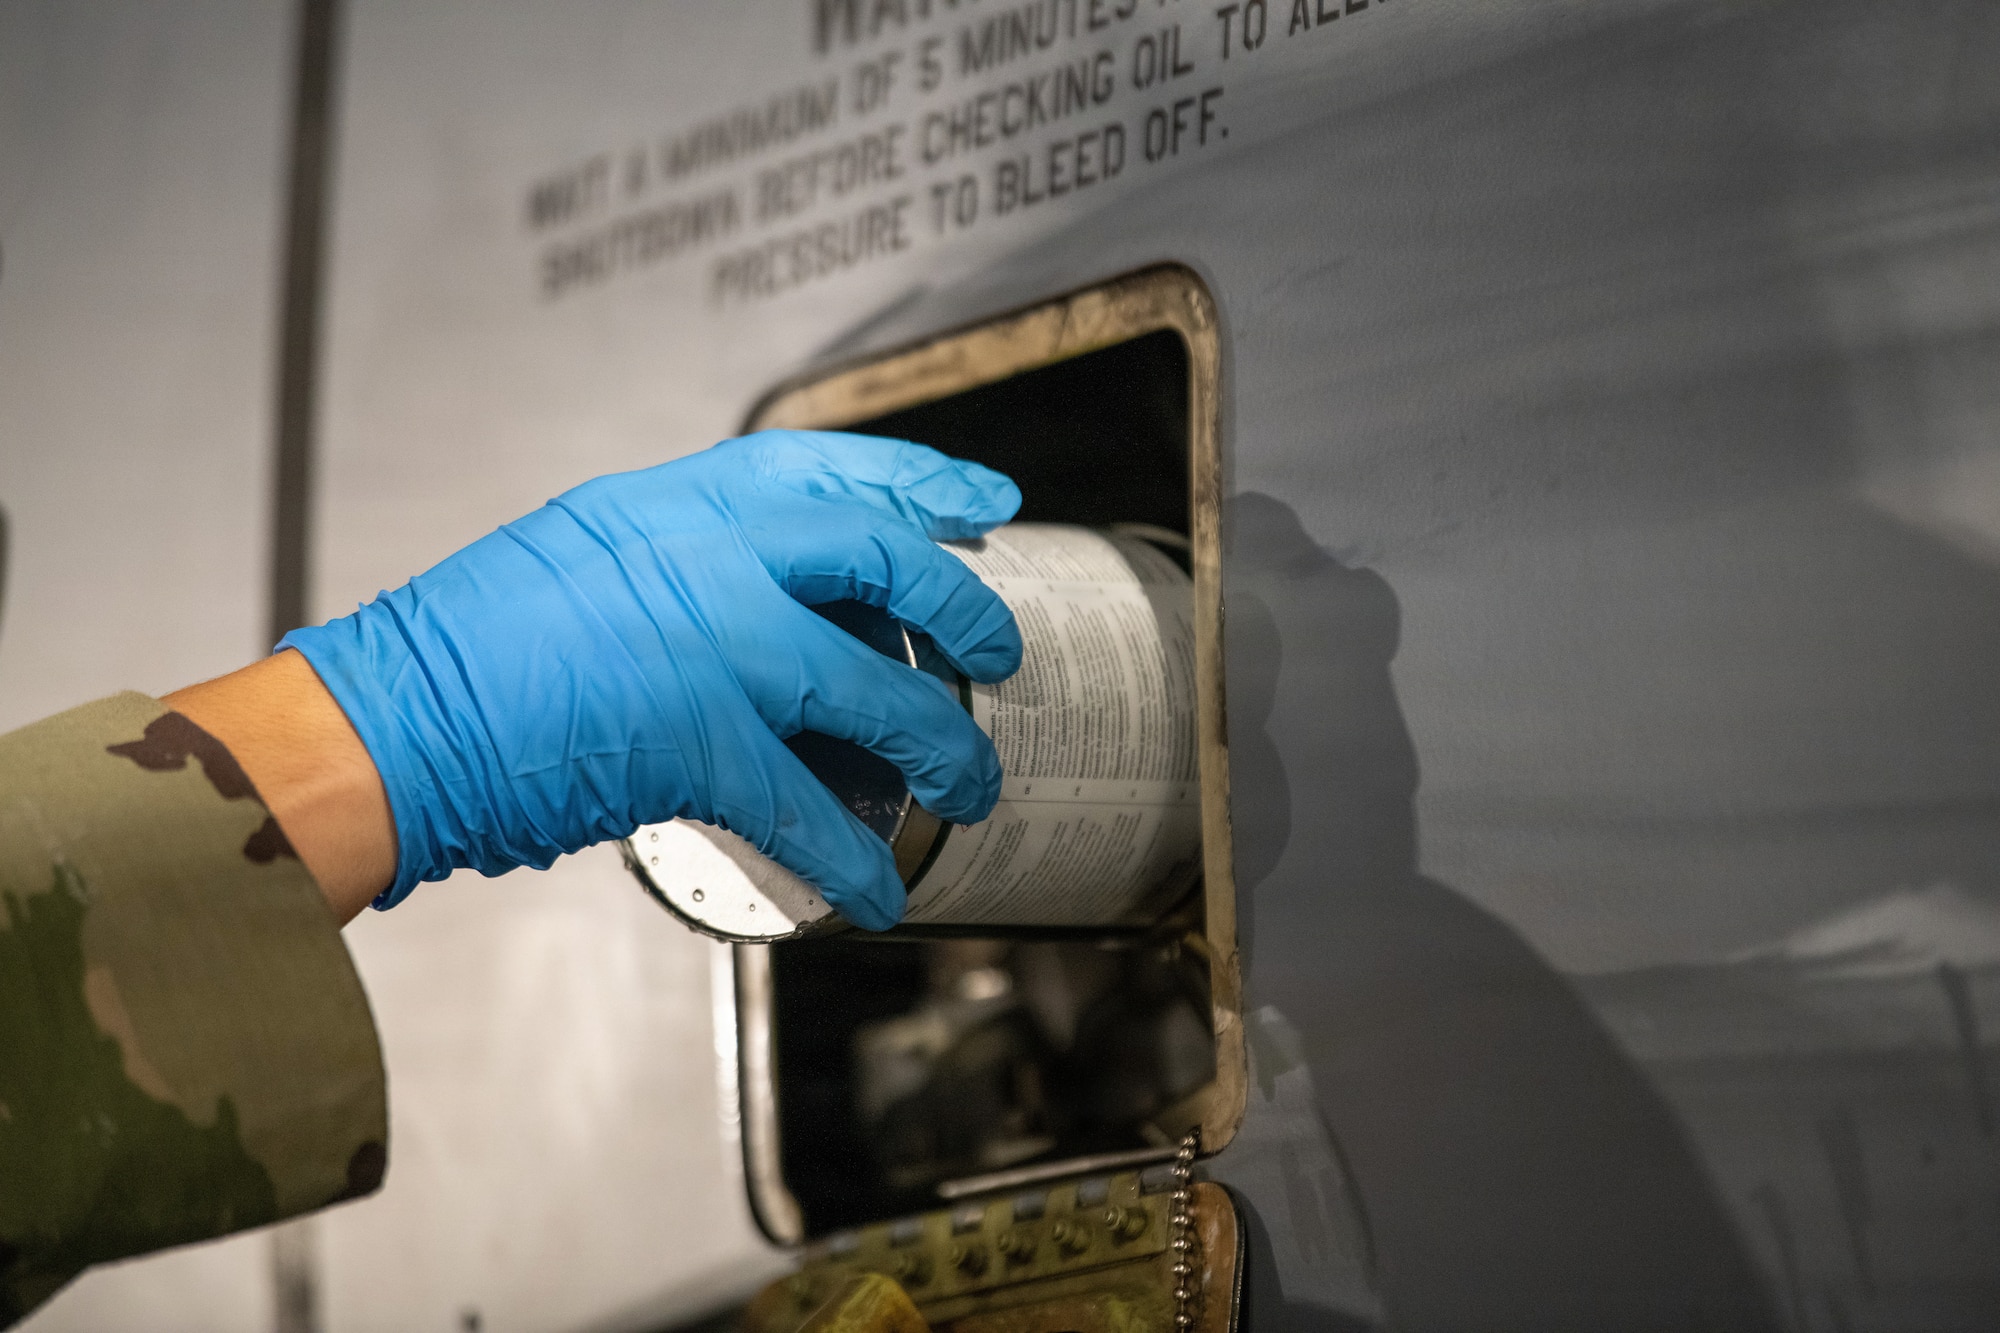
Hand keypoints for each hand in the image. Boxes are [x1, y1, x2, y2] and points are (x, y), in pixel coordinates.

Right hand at [278, 431, 1022, 929]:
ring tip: (972, 782)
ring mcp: (712, 647)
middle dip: (962, 602)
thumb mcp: (584, 551)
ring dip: (939, 744)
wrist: (388, 720)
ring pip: (875, 690)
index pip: (828, 467)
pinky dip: (853, 859)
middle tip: (1003, 643)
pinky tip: (883, 893)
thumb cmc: (471, 646)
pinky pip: (808, 810)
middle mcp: (706, 556)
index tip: (983, 502)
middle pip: (881, 556)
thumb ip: (680, 557)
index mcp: (676, 501)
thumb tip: (762, 587)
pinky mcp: (698, 744)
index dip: (922, 481)